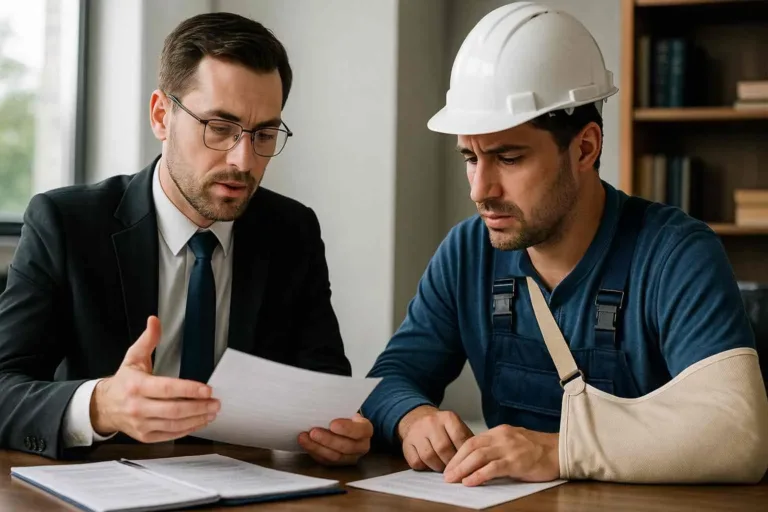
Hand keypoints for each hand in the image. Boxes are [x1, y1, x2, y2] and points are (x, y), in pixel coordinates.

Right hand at [90, 316, 219, 442]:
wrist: (104, 406)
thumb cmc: (124, 381)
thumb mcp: (133, 357)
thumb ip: (148, 340)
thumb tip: (154, 320)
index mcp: (136, 386)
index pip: (167, 389)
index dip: (189, 390)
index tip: (207, 390)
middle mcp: (138, 407)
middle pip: (174, 410)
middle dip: (198, 407)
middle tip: (215, 402)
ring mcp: (141, 424)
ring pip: (174, 425)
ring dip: (197, 419)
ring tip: (212, 412)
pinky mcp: (145, 436)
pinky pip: (170, 435)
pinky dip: (187, 429)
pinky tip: (199, 422)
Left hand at [297, 413, 372, 465]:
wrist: (345, 427)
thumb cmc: (344, 416)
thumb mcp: (346, 411)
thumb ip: (339, 412)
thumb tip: (323, 407)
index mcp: (366, 430)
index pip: (360, 431)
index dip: (347, 429)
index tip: (332, 424)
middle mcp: (361, 446)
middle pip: (347, 447)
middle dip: (328, 440)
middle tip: (313, 432)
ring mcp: (350, 458)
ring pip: (335, 457)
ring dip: (317, 447)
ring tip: (304, 438)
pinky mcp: (338, 464)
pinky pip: (325, 461)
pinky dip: (314, 452)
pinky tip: (305, 444)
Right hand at [397, 405, 473, 471]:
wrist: (417, 418)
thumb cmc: (442, 428)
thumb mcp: (456, 427)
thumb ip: (466, 440)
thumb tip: (476, 460)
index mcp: (448, 417)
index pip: (460, 437)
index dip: (465, 454)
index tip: (468, 463)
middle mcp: (431, 422)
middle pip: (443, 448)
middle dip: (451, 463)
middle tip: (456, 470)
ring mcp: (417, 432)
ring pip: (429, 456)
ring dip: (438, 467)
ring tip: (443, 469)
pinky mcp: (406, 443)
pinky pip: (416, 461)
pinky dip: (424, 467)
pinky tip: (430, 465)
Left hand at [443, 424, 558, 485]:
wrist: (560, 450)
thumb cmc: (538, 449)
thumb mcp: (513, 441)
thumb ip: (496, 447)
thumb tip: (478, 459)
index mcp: (499, 432)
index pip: (472, 440)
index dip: (458, 454)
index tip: (450, 465)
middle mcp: (501, 437)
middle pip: (471, 447)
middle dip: (456, 462)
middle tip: (446, 475)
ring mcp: (509, 448)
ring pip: (478, 456)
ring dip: (462, 469)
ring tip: (453, 480)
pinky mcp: (516, 462)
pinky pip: (492, 468)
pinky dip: (478, 475)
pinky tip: (469, 482)